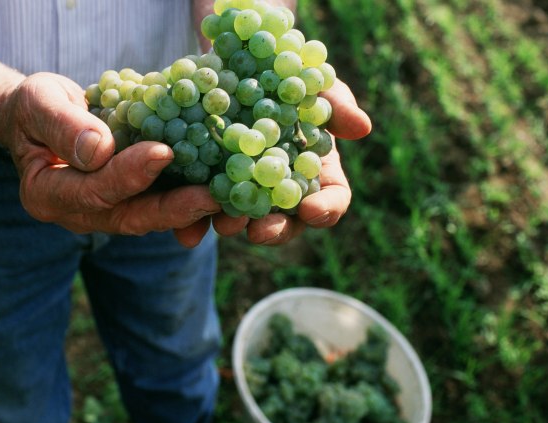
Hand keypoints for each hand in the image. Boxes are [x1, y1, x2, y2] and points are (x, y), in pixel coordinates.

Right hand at [3, 73, 220, 242]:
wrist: (44, 117)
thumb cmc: (35, 107)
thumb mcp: (38, 103)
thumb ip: (63, 125)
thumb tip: (99, 149)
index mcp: (46, 195)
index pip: (91, 191)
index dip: (128, 175)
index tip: (163, 151)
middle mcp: (79, 214)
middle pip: (129, 217)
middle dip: (172, 209)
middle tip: (211, 197)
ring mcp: (106, 213)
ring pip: (151, 217)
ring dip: (189, 210)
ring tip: (226, 198)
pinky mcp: (131, 202)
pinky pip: (162, 204)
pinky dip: (190, 199)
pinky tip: (221, 188)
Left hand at [210, 78, 371, 244]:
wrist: (232, 66)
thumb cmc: (284, 78)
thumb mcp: (311, 83)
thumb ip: (335, 104)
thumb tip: (362, 128)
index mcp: (315, 173)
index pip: (331, 200)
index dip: (325, 208)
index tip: (313, 210)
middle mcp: (281, 191)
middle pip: (286, 223)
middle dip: (275, 230)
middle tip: (260, 231)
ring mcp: (244, 193)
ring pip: (243, 222)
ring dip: (234, 226)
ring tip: (224, 222)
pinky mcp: (206, 188)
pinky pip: (202, 213)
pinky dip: (194, 223)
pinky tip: (184, 231)